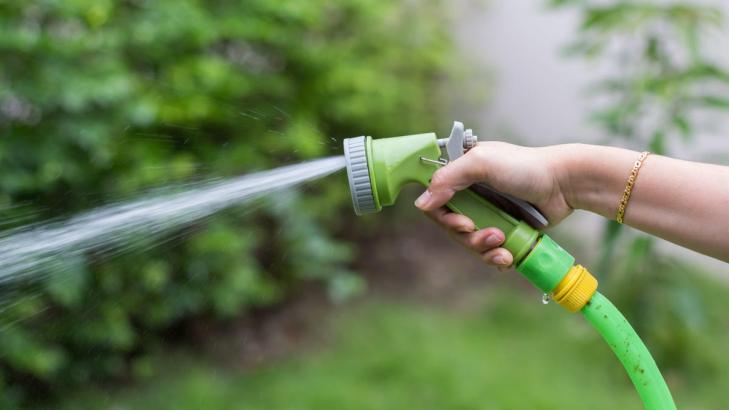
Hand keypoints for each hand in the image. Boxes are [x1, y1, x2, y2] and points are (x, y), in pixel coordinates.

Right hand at [414, 141, 572, 268]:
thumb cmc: (525, 167)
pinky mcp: (504, 230)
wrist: (564, 184)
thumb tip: (420, 204)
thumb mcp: (482, 163)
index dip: (445, 217)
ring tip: (504, 247)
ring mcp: (488, 213)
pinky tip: (508, 257)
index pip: (435, 201)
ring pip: (469, 242)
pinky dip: (496, 257)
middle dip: (469, 237)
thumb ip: (448, 179)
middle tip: (492, 235)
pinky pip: (489, 251)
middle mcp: (471, 195)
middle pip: (451, 227)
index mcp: (461, 175)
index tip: (464, 222)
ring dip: (484, 249)